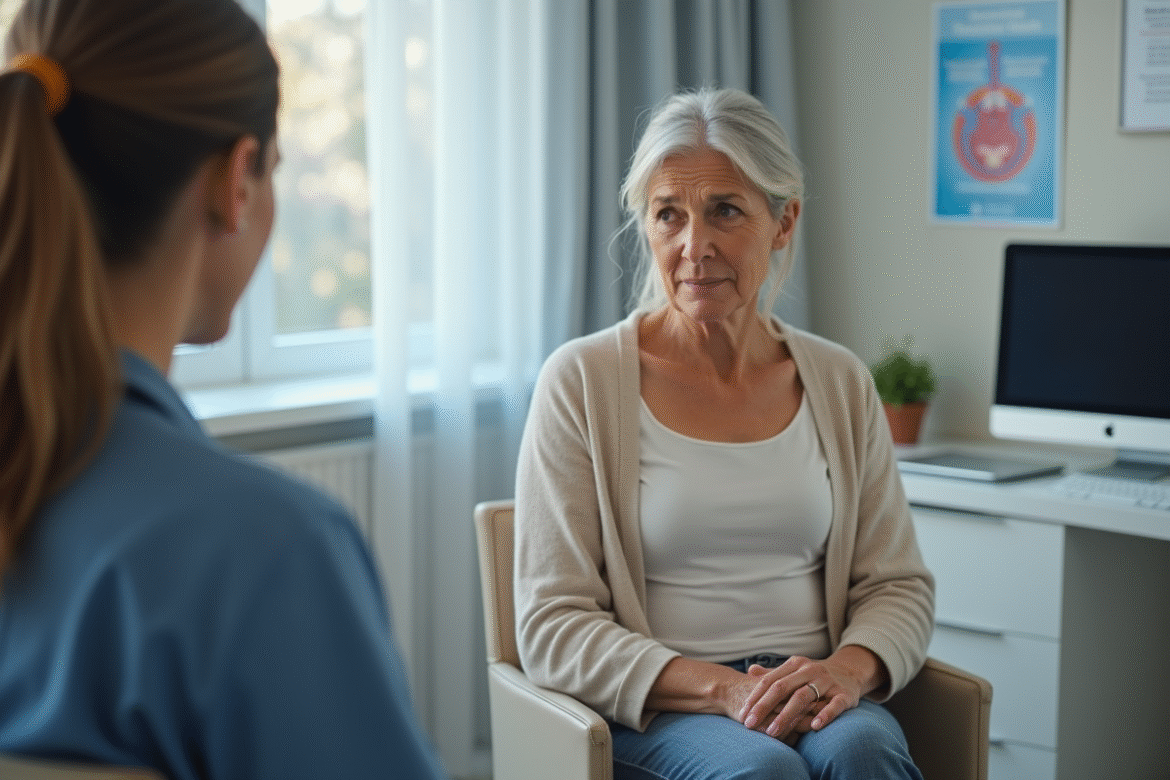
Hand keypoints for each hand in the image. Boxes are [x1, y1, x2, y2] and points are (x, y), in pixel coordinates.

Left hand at [736, 647, 884, 741]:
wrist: (848, 672)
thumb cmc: (813, 677)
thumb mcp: (794, 671)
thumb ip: (773, 674)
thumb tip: (750, 670)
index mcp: (795, 664)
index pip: (770, 681)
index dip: (754, 697)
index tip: (742, 714)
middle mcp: (810, 670)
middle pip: (782, 688)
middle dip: (764, 707)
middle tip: (749, 724)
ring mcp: (827, 681)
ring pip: (804, 697)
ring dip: (786, 715)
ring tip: (772, 731)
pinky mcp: (844, 694)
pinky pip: (834, 705)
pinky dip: (824, 715)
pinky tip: (813, 726)